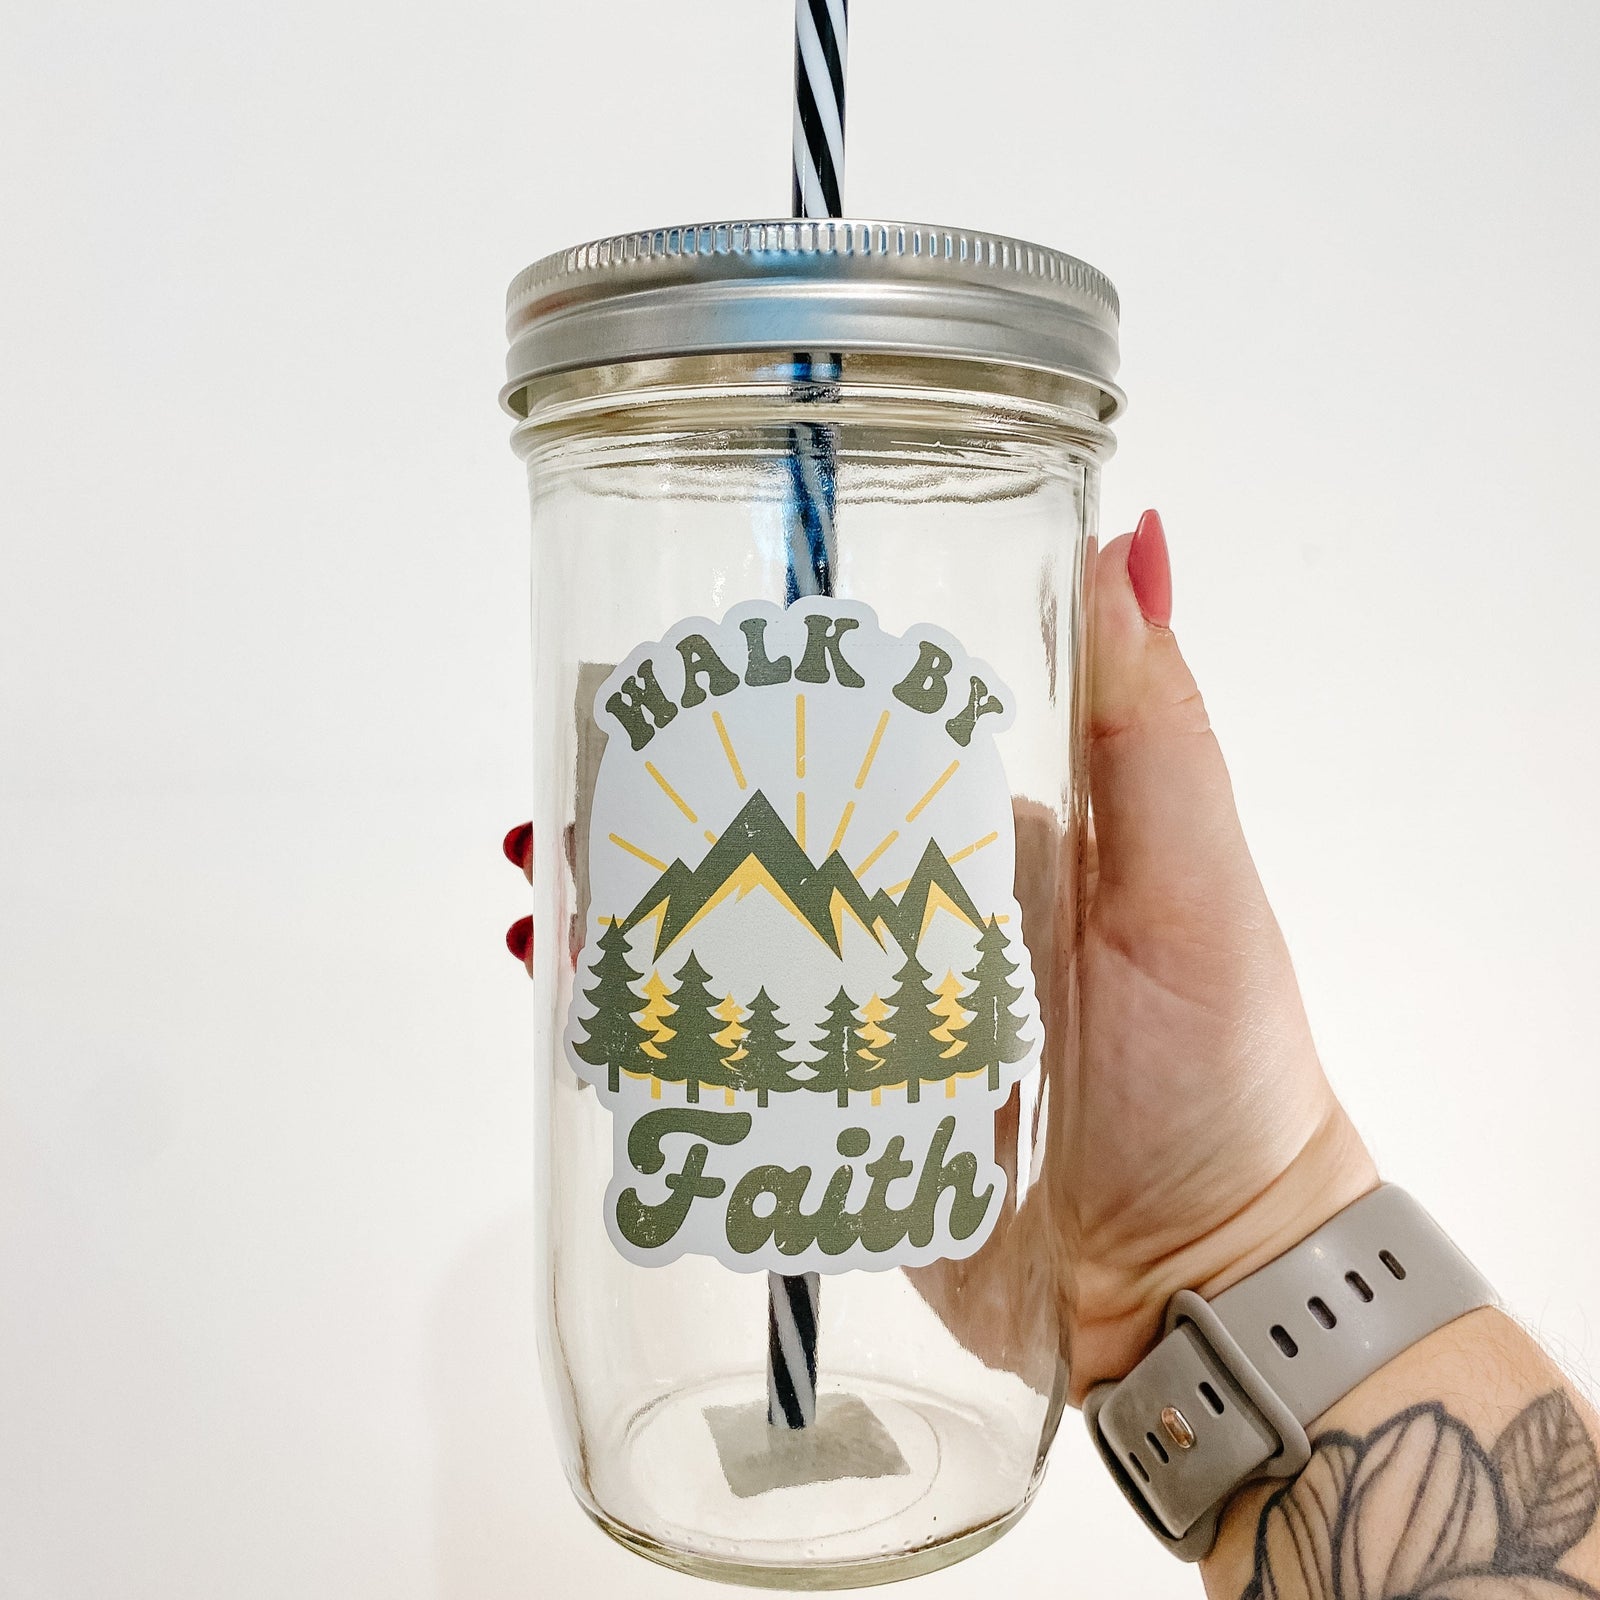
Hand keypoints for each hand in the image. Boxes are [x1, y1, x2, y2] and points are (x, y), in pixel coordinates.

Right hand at [501, 509, 1377, 1399]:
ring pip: (724, 945)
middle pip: (761, 843)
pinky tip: (579, 1010)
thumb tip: (1133, 536)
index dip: (752, 707)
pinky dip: (645, 1028)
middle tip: (562, 788)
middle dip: (656, 809)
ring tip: (535, 891)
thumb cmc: (1216, 1066)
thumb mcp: (1192, 878)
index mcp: (978, 840)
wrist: (1199, 1275)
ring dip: (628, 911)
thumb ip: (1150, 724)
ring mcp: (863, 1019)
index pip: (847, 749)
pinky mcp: (834, 1114)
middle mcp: (909, 919)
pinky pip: (723, 1058)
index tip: (661, 675)